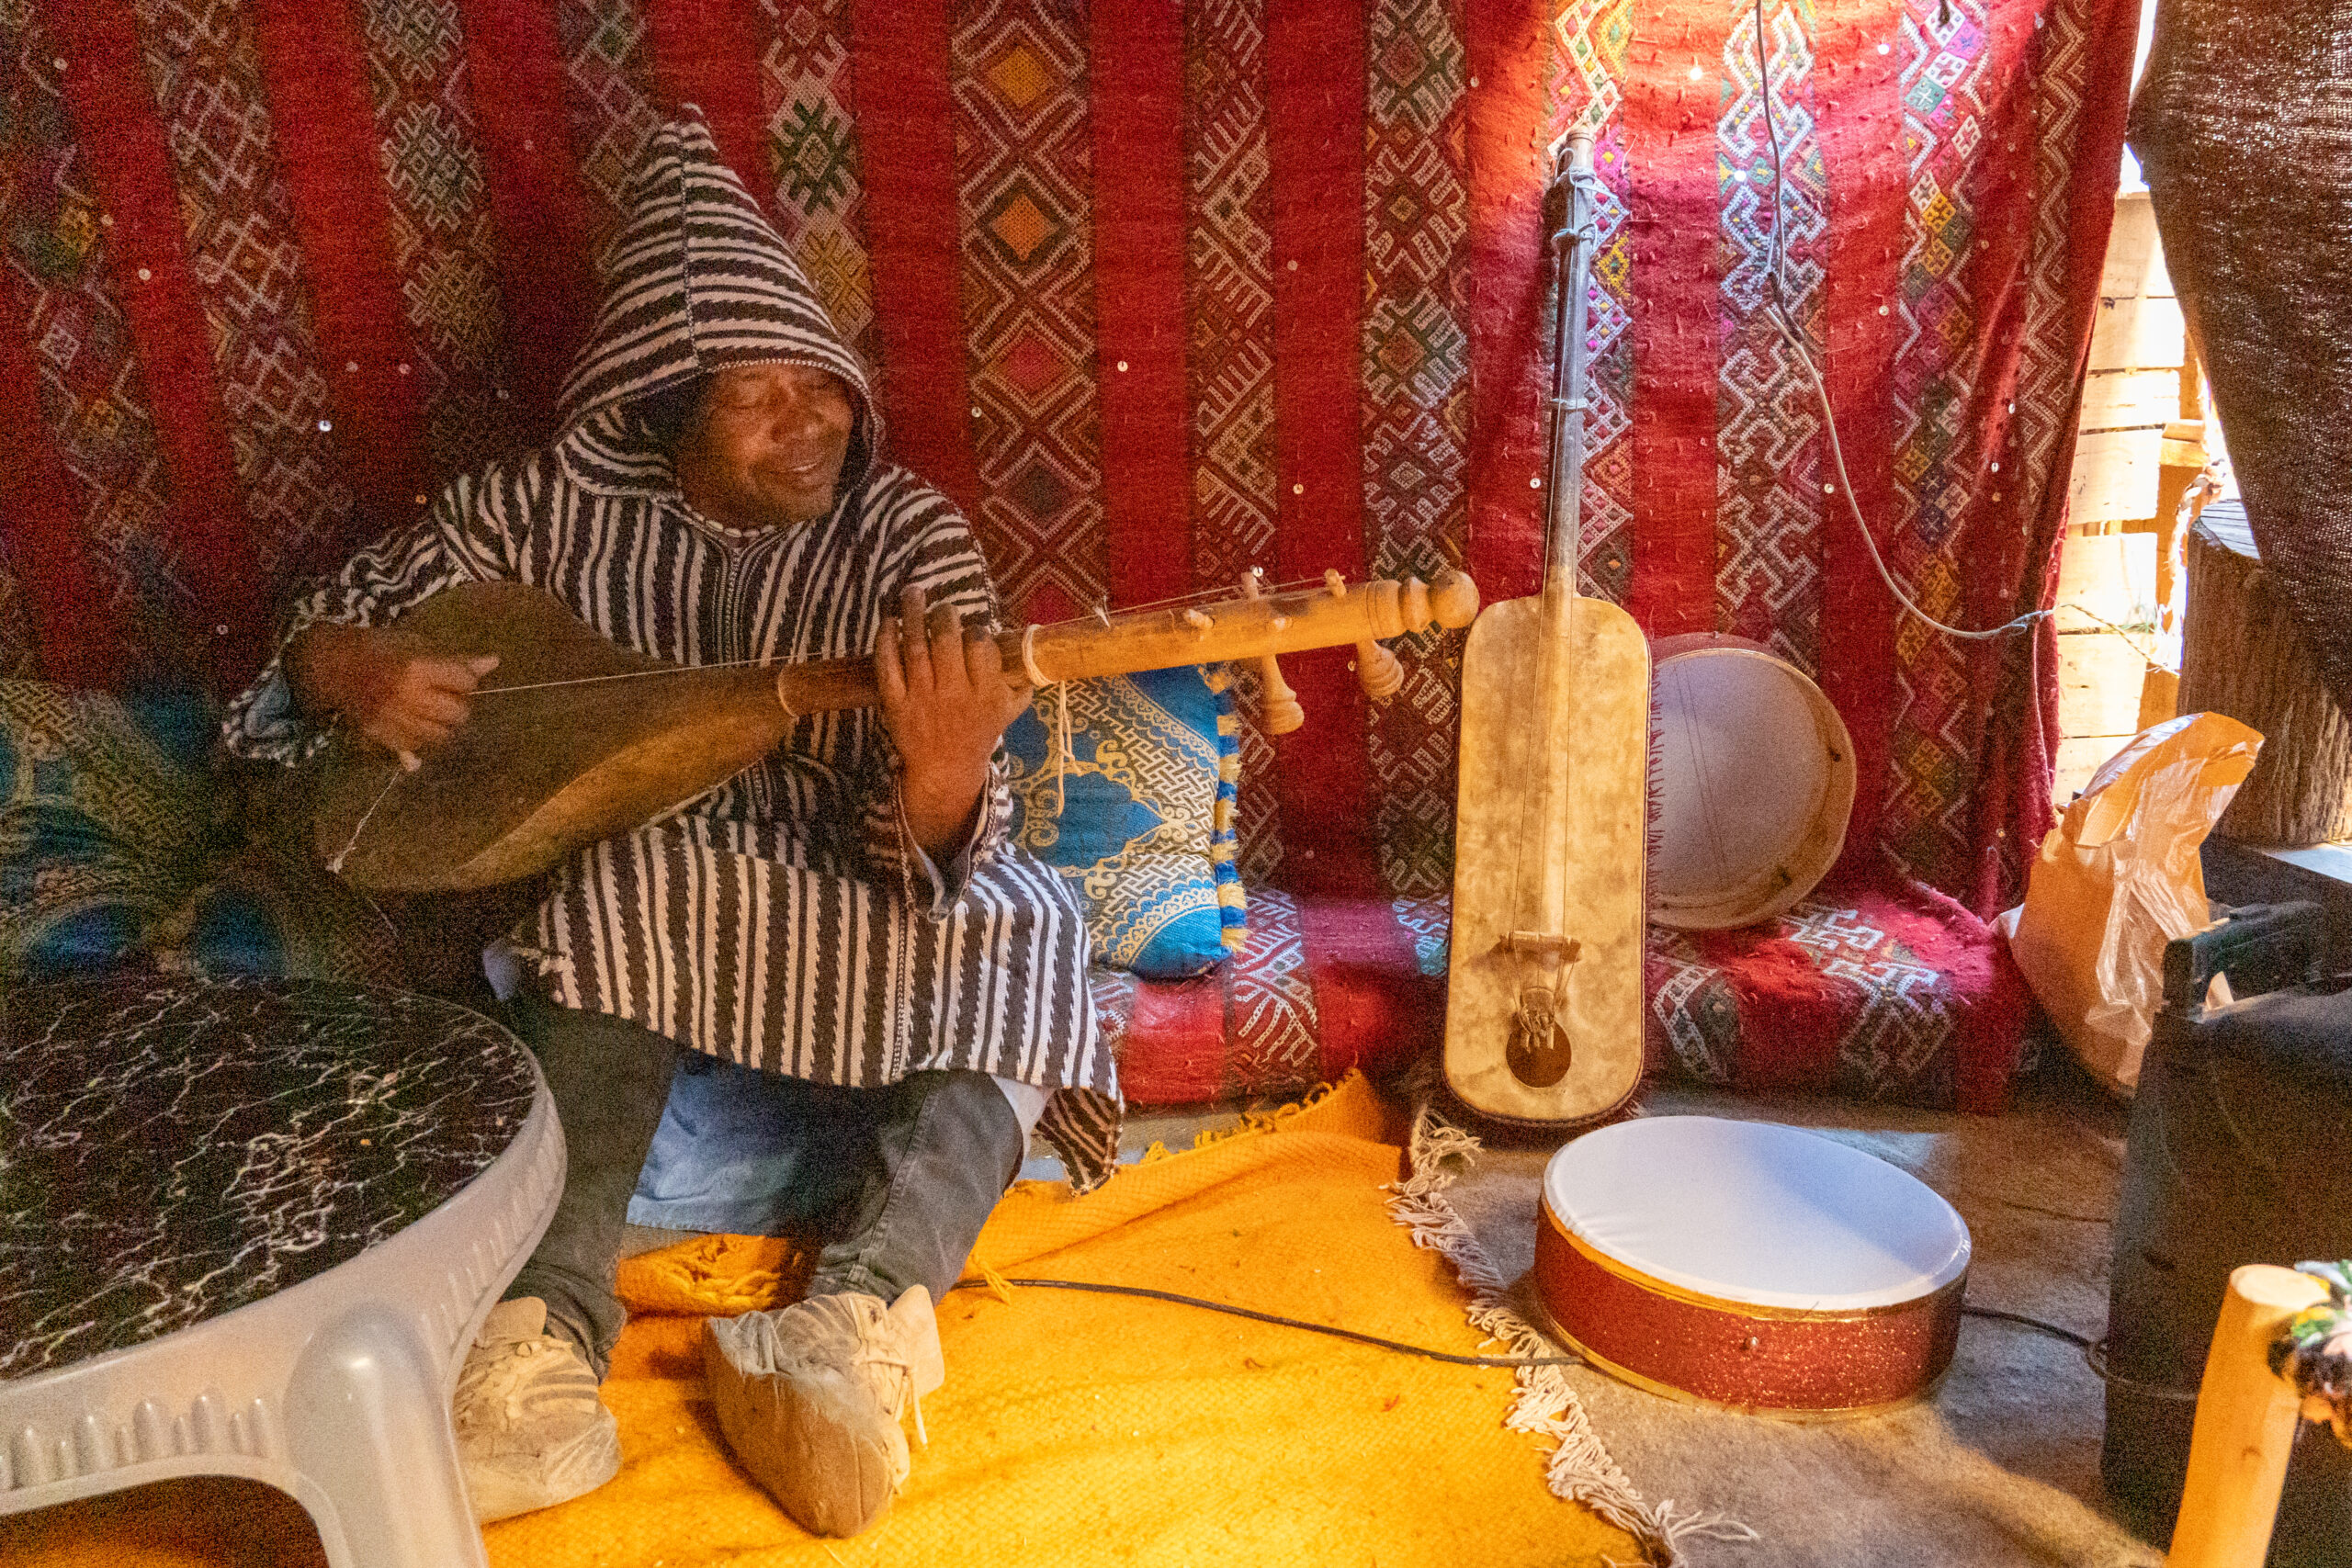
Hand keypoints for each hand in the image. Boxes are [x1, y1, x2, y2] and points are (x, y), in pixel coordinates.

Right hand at [286, 623, 498, 770]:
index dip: (464, 679)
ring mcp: (395, 720)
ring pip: (441, 735)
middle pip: (458, 713)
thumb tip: (494, 663)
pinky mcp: (382, 737)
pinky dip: (422, 738)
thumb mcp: (416, 644)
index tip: (454, 676)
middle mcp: (408, 698)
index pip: (465, 682)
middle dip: (457, 704)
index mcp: (416, 669)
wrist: (332, 666)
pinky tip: (414, 723)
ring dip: (442, 724)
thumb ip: (455, 659)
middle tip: (443, 695)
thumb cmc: (378, 648)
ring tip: (430, 710)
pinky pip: (418, 747)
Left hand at [874, 585, 1029, 856]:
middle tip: (943, 609)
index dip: (976, 630)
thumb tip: (1033, 648)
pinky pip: (887, 666)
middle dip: (944, 615)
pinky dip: (886, 640)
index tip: (973, 629)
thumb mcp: (1010, 711)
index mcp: (985, 694)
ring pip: (915, 647)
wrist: (945, 770)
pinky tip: (889, 622)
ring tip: (912, 593)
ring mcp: (923, 699)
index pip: (980, 647)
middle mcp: (954, 694)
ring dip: (912, 613)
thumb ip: (1023, 681)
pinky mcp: (896, 705)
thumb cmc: (979, 733)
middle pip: (946, 641)